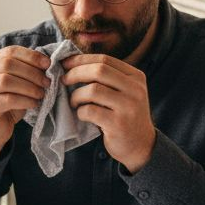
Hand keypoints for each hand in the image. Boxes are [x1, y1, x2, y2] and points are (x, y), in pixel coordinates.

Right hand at [0, 46, 49, 160]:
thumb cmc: (7, 105)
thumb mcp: (16, 84)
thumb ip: (25, 71)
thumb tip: (46, 63)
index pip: (10, 51)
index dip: (31, 56)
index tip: (48, 64)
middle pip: (8, 64)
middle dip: (32, 72)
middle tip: (46, 82)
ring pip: (6, 80)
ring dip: (29, 86)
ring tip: (41, 93)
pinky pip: (8, 99)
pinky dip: (25, 100)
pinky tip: (34, 103)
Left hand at [61, 54, 155, 172]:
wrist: (141, 145)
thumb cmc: (125, 115)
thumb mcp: (124, 92)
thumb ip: (107, 78)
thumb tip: (73, 64)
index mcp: (136, 77)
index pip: (105, 59)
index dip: (81, 59)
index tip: (65, 63)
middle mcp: (135, 89)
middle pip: (99, 70)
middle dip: (75, 73)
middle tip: (63, 80)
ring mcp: (128, 107)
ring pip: (93, 90)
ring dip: (76, 95)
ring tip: (74, 102)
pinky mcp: (118, 124)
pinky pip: (90, 111)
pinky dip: (80, 111)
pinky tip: (82, 115)